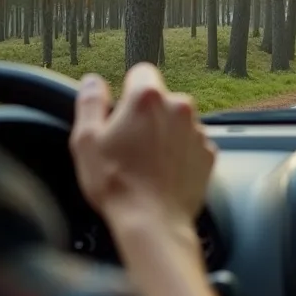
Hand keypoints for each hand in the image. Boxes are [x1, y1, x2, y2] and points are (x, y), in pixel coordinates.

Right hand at [69, 63, 215, 226]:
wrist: (152, 223)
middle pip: (160, 99)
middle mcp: (179, 108)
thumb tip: (93, 81)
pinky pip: (191, 145)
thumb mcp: (86, 141)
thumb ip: (90, 102)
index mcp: (147, 98)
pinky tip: (163, 174)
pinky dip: (179, 154)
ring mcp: (197, 131)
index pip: (140, 72)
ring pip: (177, 122)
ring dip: (164, 134)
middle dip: (146, 115)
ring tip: (146, 164)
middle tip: (128, 144)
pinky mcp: (208, 155)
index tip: (119, 112)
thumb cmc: (116, 183)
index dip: (127, 90)